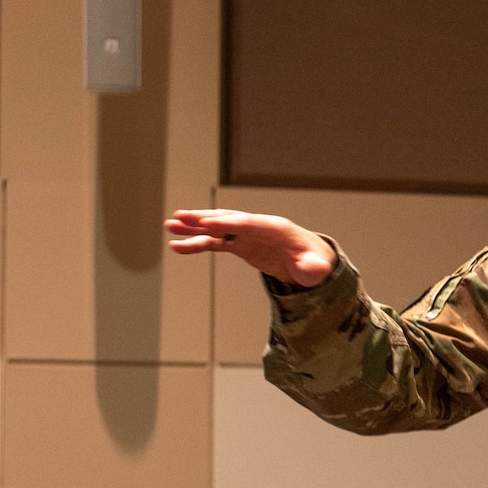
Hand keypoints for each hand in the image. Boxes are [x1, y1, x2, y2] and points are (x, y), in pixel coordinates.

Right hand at [164, 209, 335, 288]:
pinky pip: (215, 242)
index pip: (249, 224)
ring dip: (194, 228)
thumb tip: (314, 270)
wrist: (310, 259)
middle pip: (228, 219)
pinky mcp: (240, 244)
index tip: (208, 224)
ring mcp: (247, 235)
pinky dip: (197, 243)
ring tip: (170, 226)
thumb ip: (314, 268)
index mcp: (276, 228)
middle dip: (205, 218)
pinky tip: (178, 246)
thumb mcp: (317, 267)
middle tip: (181, 217)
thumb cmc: (314, 260)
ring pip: (217, 228)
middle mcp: (258, 227)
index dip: (229, 224)